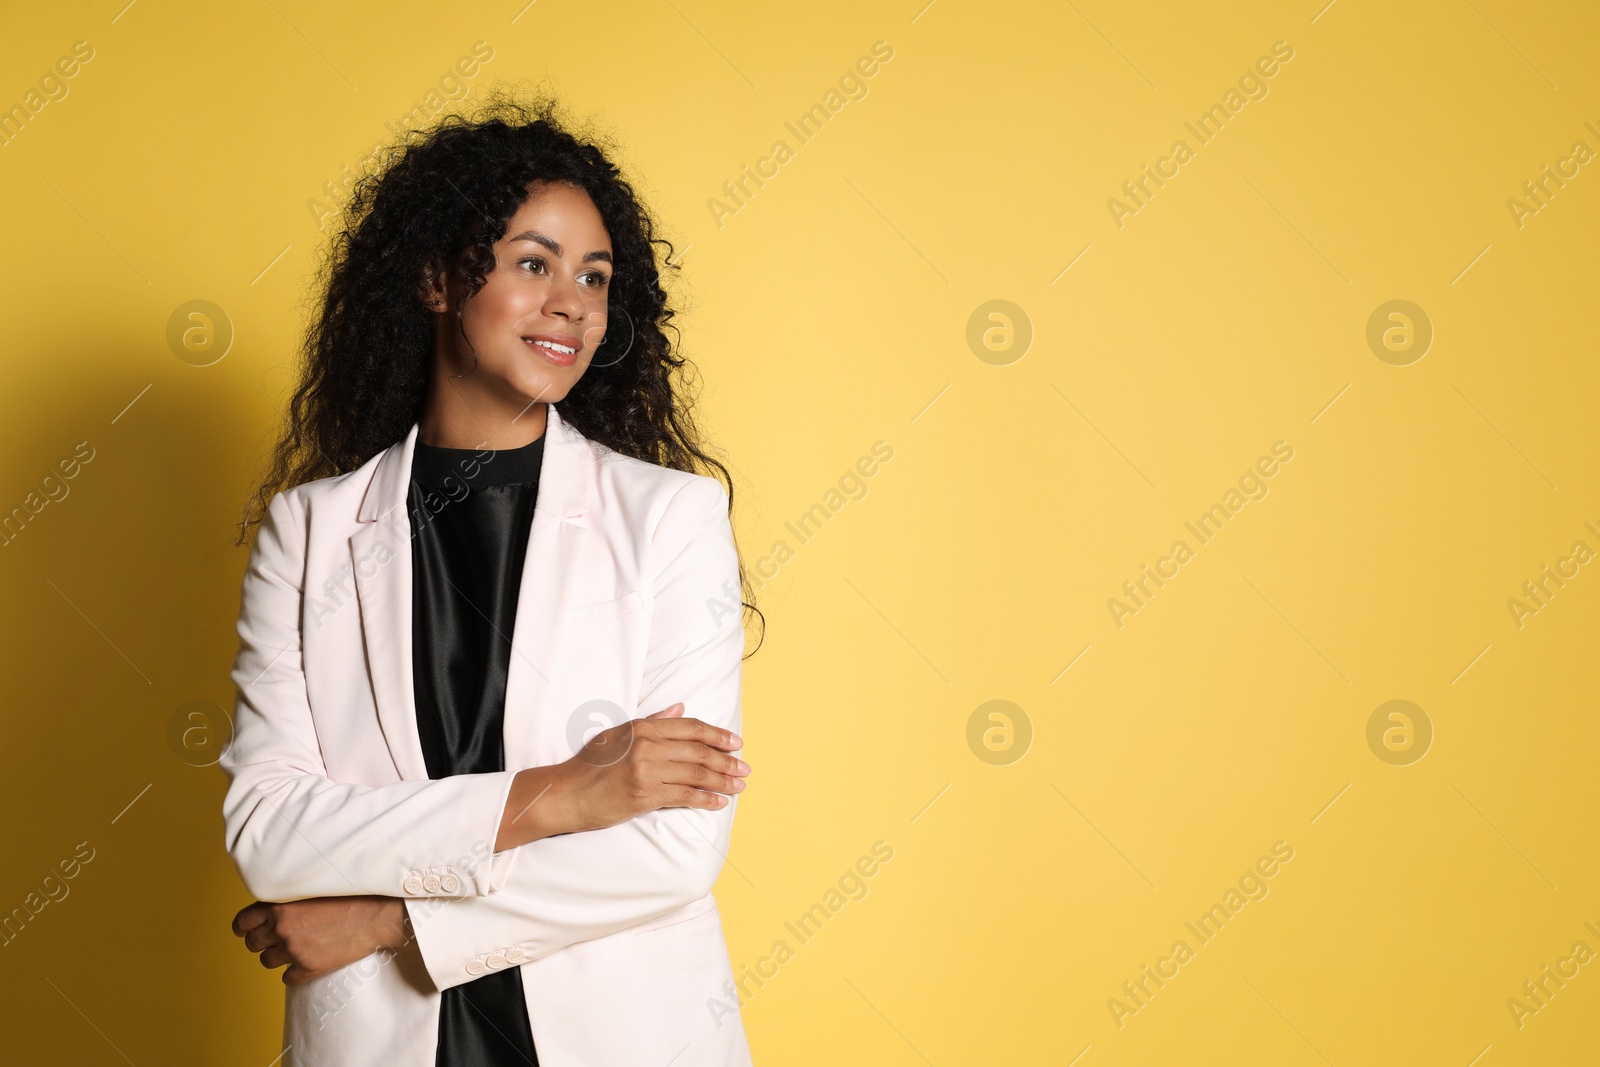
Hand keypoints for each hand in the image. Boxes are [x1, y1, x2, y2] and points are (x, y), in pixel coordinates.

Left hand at [231, 896, 410, 985]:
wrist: (377, 915)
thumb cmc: (351, 896)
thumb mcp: (314, 888)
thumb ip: (290, 898)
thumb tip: (273, 907)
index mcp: (280, 906)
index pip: (244, 921)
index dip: (244, 926)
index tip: (248, 929)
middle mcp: (282, 928)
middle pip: (253, 944)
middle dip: (262, 941)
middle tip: (278, 938)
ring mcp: (294, 950)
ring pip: (267, 961)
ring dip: (278, 956)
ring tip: (296, 948)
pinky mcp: (309, 968)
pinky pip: (287, 978)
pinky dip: (294, 972)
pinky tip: (308, 961)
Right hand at [497, 702, 747, 848]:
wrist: (567, 794)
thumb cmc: (591, 764)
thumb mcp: (619, 734)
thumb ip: (652, 721)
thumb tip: (680, 707)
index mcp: (643, 728)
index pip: (691, 728)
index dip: (718, 735)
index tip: (736, 743)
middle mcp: (647, 746)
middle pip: (698, 751)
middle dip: (726, 761)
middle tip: (745, 768)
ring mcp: (646, 771)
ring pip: (696, 774)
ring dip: (722, 781)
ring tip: (739, 786)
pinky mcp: (645, 796)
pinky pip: (684, 797)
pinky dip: (705, 800)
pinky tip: (719, 803)